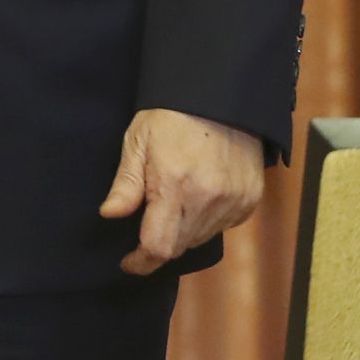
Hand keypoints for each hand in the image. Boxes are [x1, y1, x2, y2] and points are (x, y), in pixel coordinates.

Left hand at [97, 107, 265, 273]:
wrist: (221, 96)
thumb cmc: (171, 116)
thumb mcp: (138, 142)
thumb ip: (126, 184)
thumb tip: (110, 215)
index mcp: (174, 187)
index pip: (158, 246)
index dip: (141, 261)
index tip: (129, 263)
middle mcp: (208, 200)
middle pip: (180, 246)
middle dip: (160, 243)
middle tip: (148, 223)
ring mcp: (233, 201)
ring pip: (202, 238)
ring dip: (184, 232)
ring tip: (175, 202)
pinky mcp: (250, 199)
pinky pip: (224, 225)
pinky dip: (208, 221)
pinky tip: (199, 197)